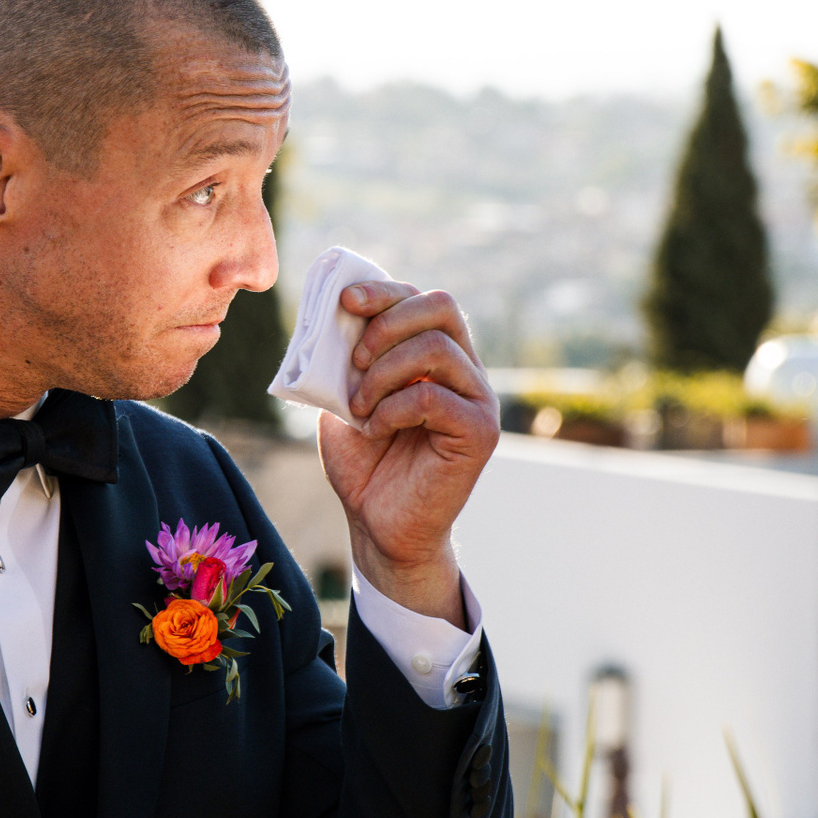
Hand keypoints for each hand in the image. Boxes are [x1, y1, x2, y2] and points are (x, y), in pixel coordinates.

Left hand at [317, 282, 498, 629]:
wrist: (377, 526)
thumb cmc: (363, 463)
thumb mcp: (344, 397)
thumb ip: (348, 357)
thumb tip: (337, 313)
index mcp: (436, 356)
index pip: (421, 300)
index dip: (384, 292)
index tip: (345, 301)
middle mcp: (465, 370)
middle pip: (442, 306)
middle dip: (388, 322)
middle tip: (354, 361)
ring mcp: (478, 400)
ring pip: (437, 348)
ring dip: (384, 372)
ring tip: (359, 406)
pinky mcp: (480, 432)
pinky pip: (434, 397)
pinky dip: (392, 408)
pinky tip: (374, 430)